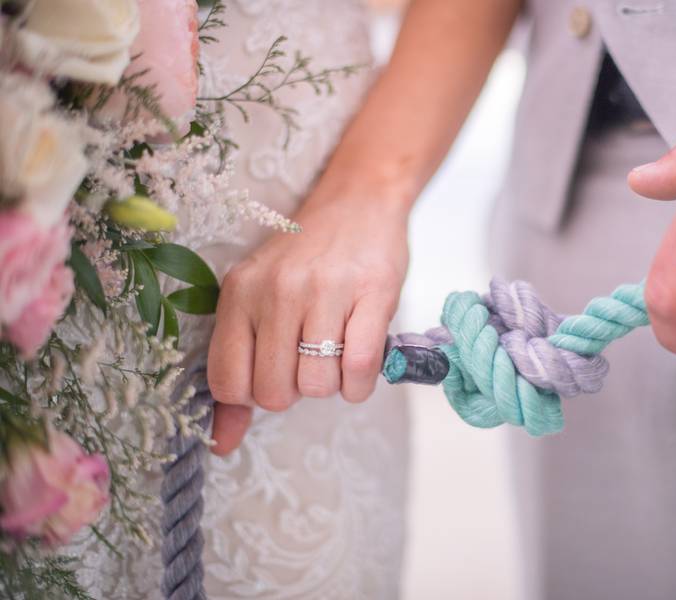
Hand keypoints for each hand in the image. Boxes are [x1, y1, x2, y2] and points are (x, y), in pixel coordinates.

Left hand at [206, 189, 408, 454]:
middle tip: (308, 361)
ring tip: (335, 354)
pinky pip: (359, 370)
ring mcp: (325, 291)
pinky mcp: (372, 294)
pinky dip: (359, 385)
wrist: (358, 201)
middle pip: (275, 392)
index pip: (228, 383)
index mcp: (240, 292)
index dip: (253, 395)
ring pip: (317, 385)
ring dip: (330, 386)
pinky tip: (358, 367)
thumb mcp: (258, 299)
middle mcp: (277, 291)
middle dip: (294, 392)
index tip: (273, 372)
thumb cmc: (306, 259)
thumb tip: (221, 445)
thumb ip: (237, 366)